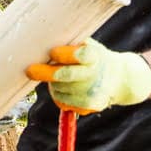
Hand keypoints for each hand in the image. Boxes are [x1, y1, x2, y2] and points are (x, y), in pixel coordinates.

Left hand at [25, 37, 150, 112]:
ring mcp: (92, 92)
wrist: (120, 78)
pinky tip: (66, 90)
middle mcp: (95, 74)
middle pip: (66, 75)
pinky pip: (63, 102)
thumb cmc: (93, 58)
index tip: (52, 52)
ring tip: (58, 78)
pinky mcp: (90, 106)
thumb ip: (68, 45)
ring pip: (59, 89)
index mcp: (94, 55)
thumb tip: (38, 44)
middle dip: (46, 73)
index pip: (80, 55)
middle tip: (30, 70)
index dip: (64, 54)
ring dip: (53, 84)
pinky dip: (59, 96)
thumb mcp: (86, 46)